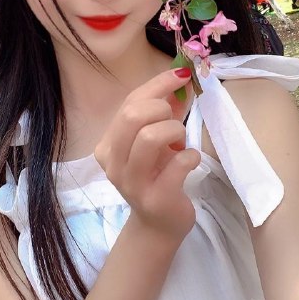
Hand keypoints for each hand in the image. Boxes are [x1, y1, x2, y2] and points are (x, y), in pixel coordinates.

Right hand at [94, 69, 200, 241]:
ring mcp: (132, 182)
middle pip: (132, 116)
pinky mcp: (155, 198)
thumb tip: (181, 78)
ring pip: (150, 137)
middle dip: (161, 108)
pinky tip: (189, 161)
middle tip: (175, 120)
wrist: (159, 224)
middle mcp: (113, 163)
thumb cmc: (157, 176)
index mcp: (108, 145)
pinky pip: (177, 163)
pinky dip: (190, 155)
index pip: (129, 103)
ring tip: (180, 141)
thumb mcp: (154, 142)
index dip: (157, 85)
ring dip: (174, 130)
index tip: (181, 74)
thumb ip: (163, 111)